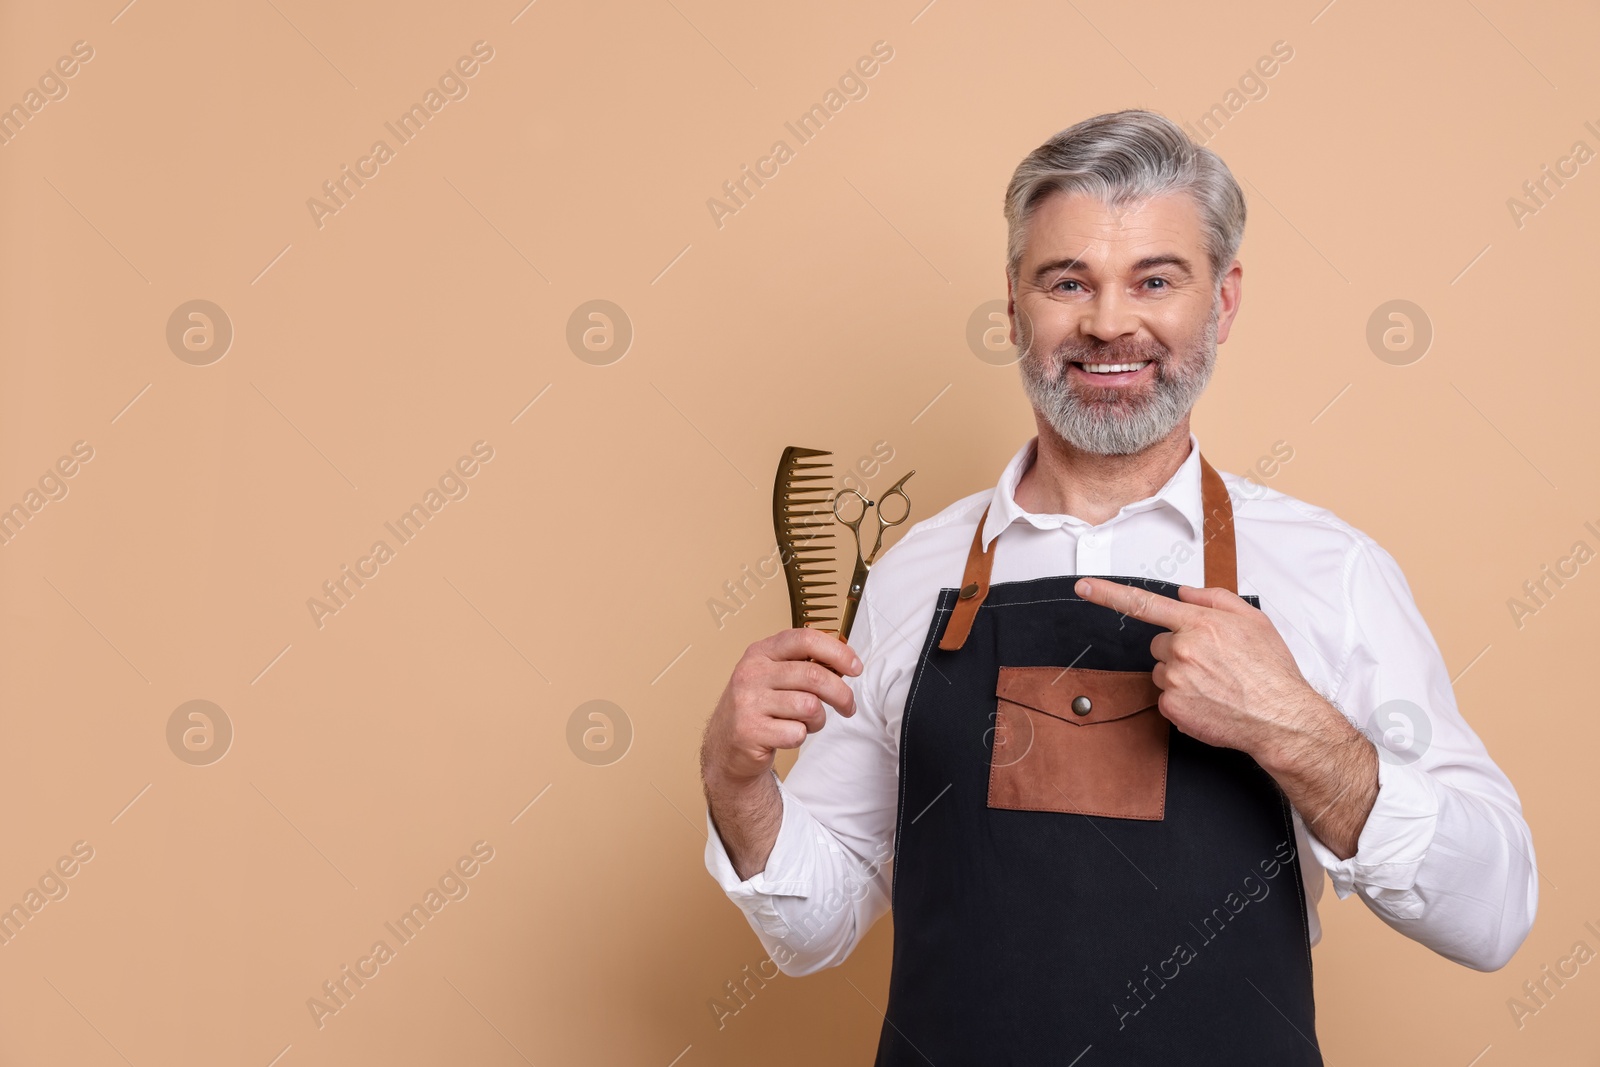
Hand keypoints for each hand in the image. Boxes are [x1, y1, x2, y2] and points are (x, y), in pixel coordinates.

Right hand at [700, 627, 862, 787]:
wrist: (725, 745)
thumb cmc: (759, 707)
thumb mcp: (774, 676)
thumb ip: (804, 665)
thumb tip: (846, 664)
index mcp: (761, 652)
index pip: (805, 639)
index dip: (837, 651)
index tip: (855, 667)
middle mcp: (752, 672)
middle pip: (814, 675)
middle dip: (841, 694)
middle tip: (848, 706)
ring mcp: (748, 701)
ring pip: (809, 706)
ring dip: (817, 719)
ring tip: (807, 723)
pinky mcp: (749, 731)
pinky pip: (796, 733)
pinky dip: (799, 737)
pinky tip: (786, 735)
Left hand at [1073, 577, 1378, 858]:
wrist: (1280, 717)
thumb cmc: (1271, 669)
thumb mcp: (1252, 620)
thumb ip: (1214, 599)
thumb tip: (1183, 592)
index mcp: (1199, 623)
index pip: (1146, 604)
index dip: (1109, 594)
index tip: (1083, 586)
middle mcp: (1182, 649)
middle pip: (1159, 645)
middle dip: (1178, 651)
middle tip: (1211, 664)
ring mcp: (1174, 680)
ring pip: (1161, 672)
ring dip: (1180, 676)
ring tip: (1215, 685)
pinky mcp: (1172, 707)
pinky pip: (1166, 698)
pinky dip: (1183, 701)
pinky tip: (1209, 702)